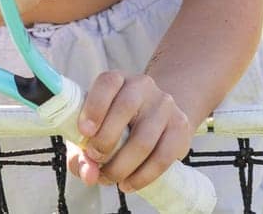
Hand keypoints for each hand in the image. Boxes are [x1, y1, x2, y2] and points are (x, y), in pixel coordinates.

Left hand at [69, 72, 195, 194]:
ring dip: (121, 166)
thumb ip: (82, 154)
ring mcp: (165, 105)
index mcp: (118, 80)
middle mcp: (143, 86)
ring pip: (143, 140)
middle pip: (125, 109)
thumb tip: (88, 175)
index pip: (108, 82)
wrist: (158, 118)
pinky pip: (162, 157)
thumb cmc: (116, 126)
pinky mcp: (180, 127)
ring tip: (109, 177)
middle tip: (96, 160)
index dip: (94, 106)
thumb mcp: (95, 131)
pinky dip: (142, 176)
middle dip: (105, 142)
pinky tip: (128, 184)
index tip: (84, 132)